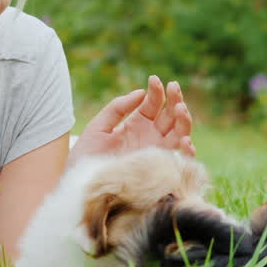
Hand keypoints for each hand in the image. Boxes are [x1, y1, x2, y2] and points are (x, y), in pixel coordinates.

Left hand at [71, 75, 194, 162]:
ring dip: (184, 121)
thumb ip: (116, 108)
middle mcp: (151, 137)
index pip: (153, 104)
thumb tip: (140, 92)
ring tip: (180, 109)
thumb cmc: (86, 158)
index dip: (157, 91)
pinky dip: (187, 151)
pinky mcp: (159, 171)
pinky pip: (180, 161)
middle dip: (175, 100)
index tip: (153, 80)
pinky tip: (185, 140)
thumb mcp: (98, 128)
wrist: (80, 186)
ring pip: (180, 134)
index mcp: (137, 124)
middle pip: (171, 116)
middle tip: (174, 87)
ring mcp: (156, 153)